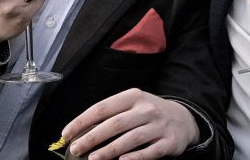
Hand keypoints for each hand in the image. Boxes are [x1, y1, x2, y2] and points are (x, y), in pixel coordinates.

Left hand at [62, 89, 198, 159]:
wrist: (183, 119)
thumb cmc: (148, 114)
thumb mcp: (132, 105)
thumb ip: (111, 114)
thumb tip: (80, 130)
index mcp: (132, 97)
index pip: (102, 108)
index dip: (82, 121)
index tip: (67, 133)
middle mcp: (146, 109)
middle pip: (114, 124)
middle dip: (92, 137)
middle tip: (76, 149)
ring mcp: (159, 126)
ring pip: (131, 138)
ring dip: (109, 150)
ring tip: (93, 158)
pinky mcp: (169, 142)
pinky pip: (150, 151)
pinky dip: (135, 157)